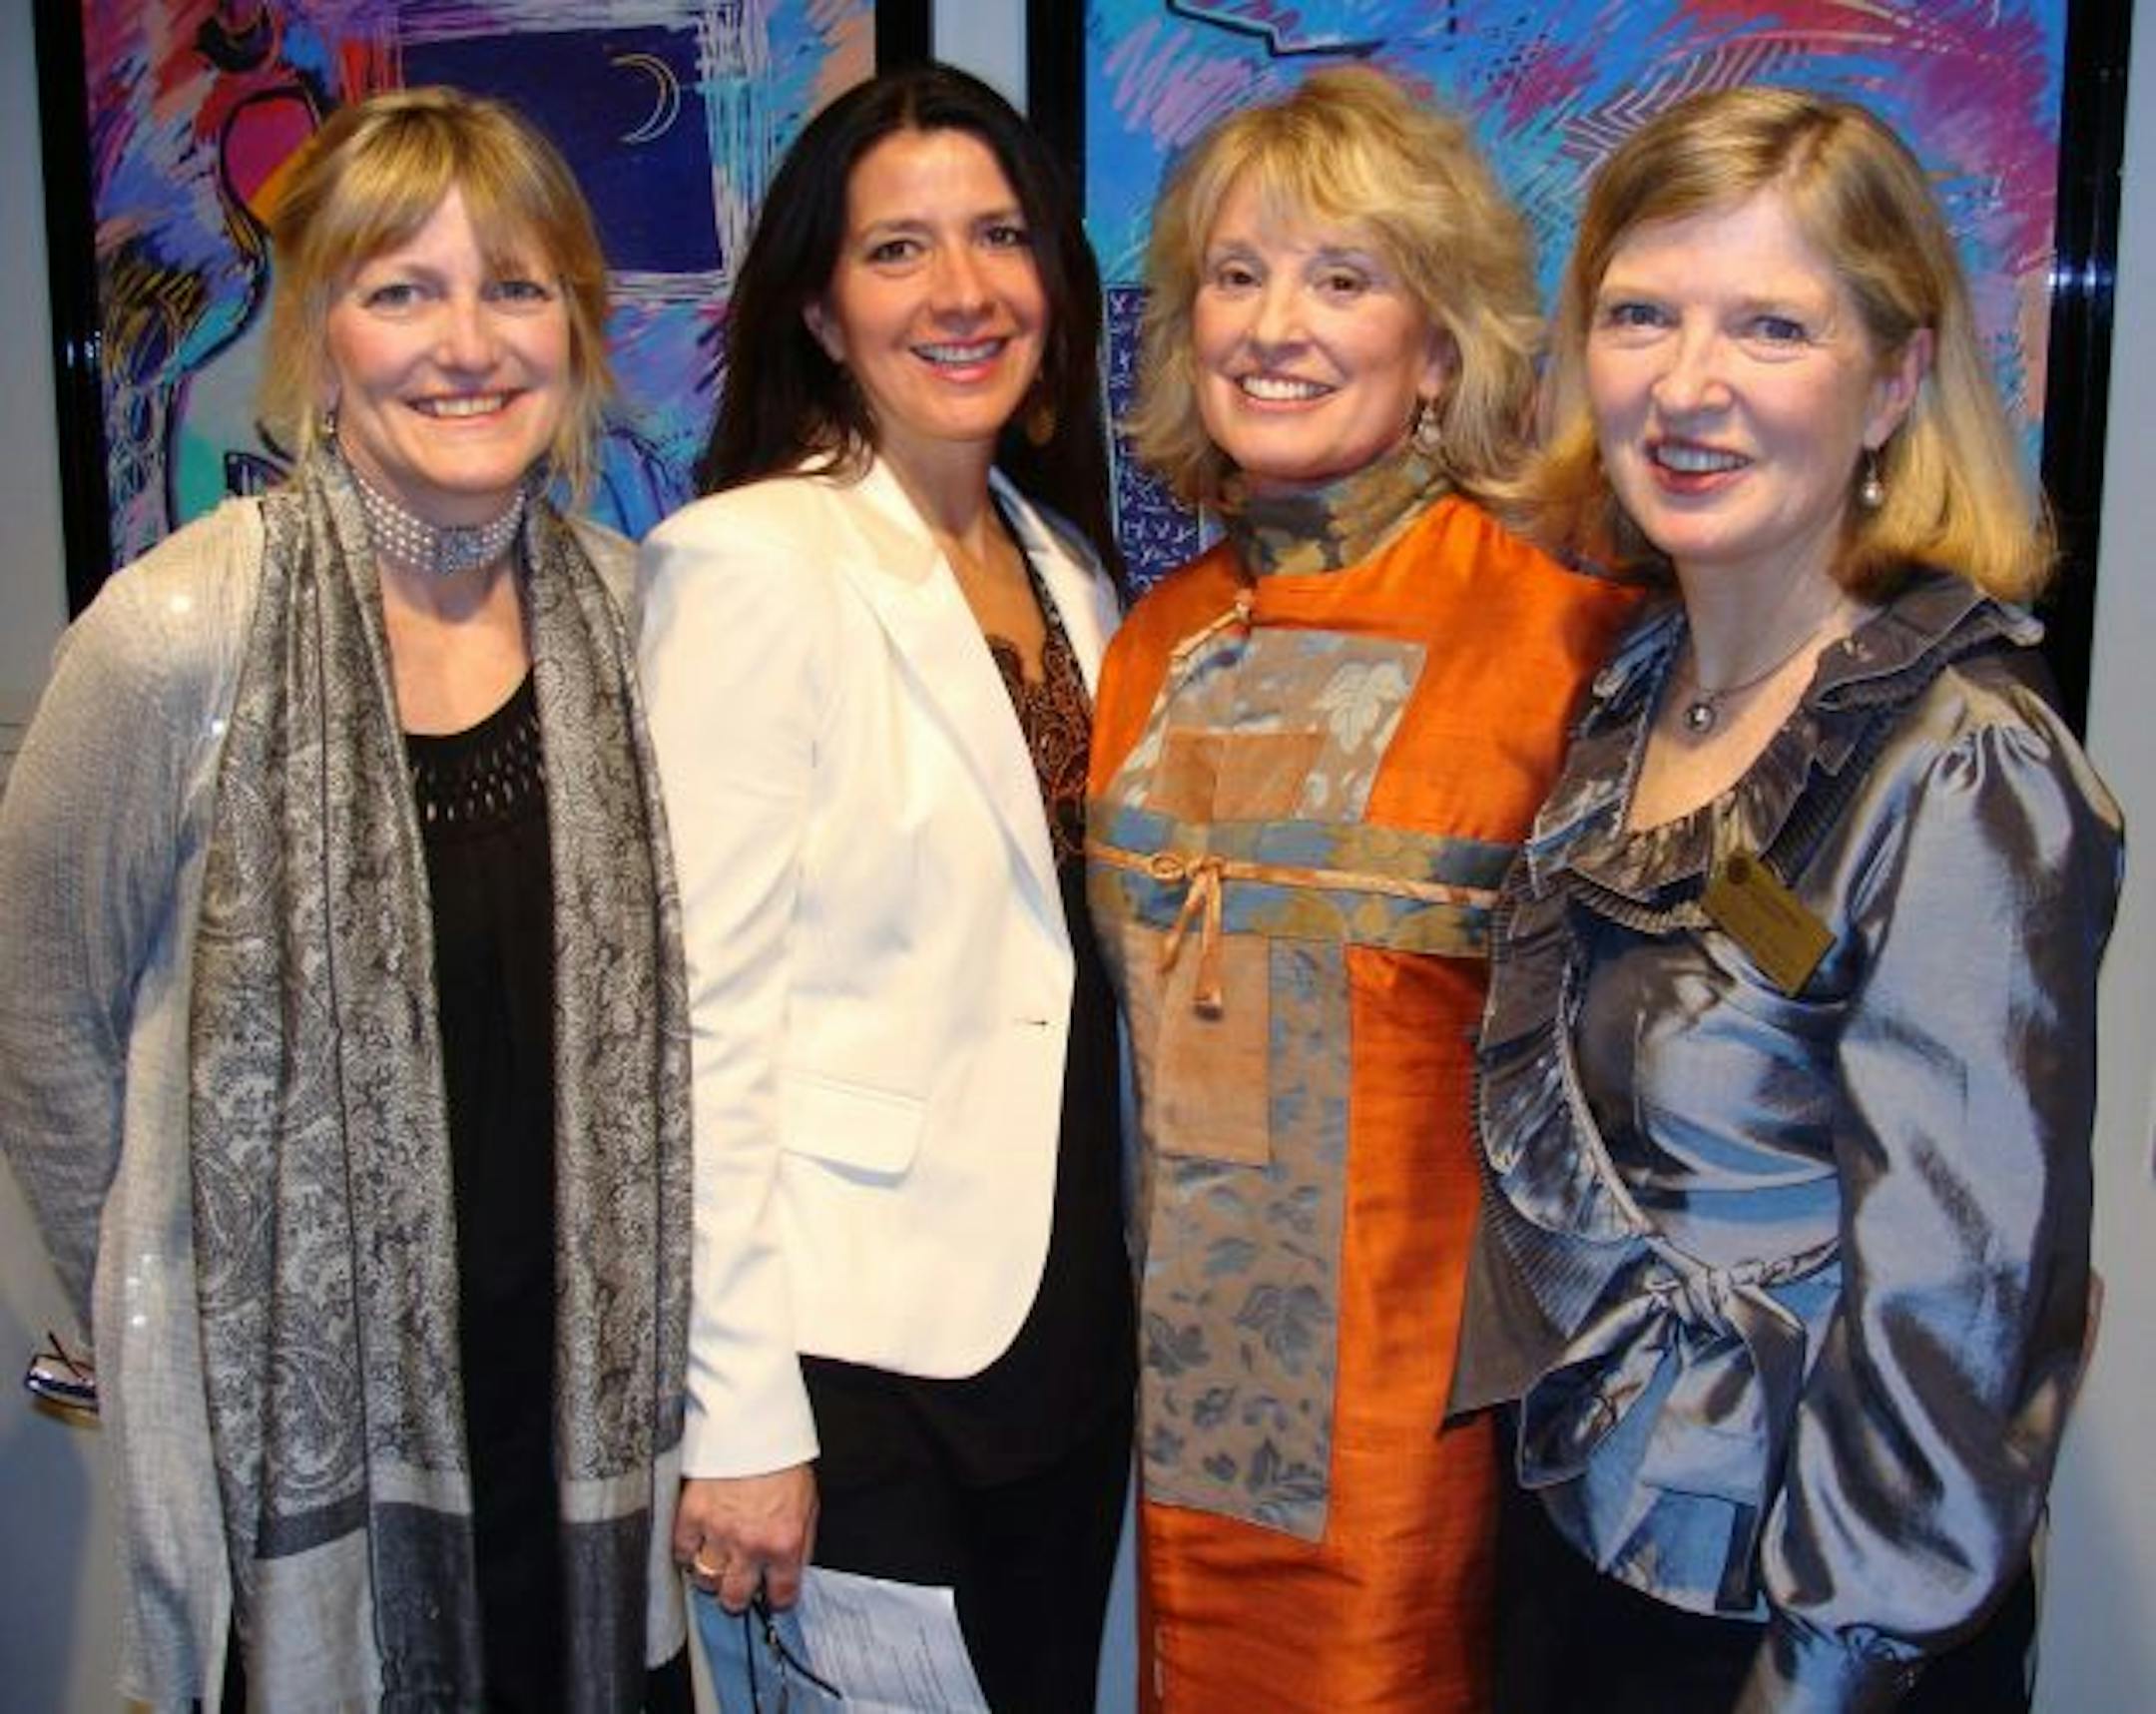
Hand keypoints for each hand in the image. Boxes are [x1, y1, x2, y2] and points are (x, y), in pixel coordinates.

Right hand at [675, 1465, 818, 1612]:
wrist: (755, 1425)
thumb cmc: (783, 1461)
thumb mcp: (808, 1504)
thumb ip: (800, 1542)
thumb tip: (791, 1572)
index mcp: (785, 1542)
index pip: (781, 1595)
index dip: (777, 1597)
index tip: (772, 1594)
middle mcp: (750, 1544)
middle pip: (734, 1598)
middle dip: (736, 1595)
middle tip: (737, 1584)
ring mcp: (717, 1531)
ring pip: (706, 1578)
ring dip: (711, 1573)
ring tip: (717, 1560)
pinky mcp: (691, 1515)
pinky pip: (682, 1552)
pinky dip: (688, 1550)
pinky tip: (698, 1540)